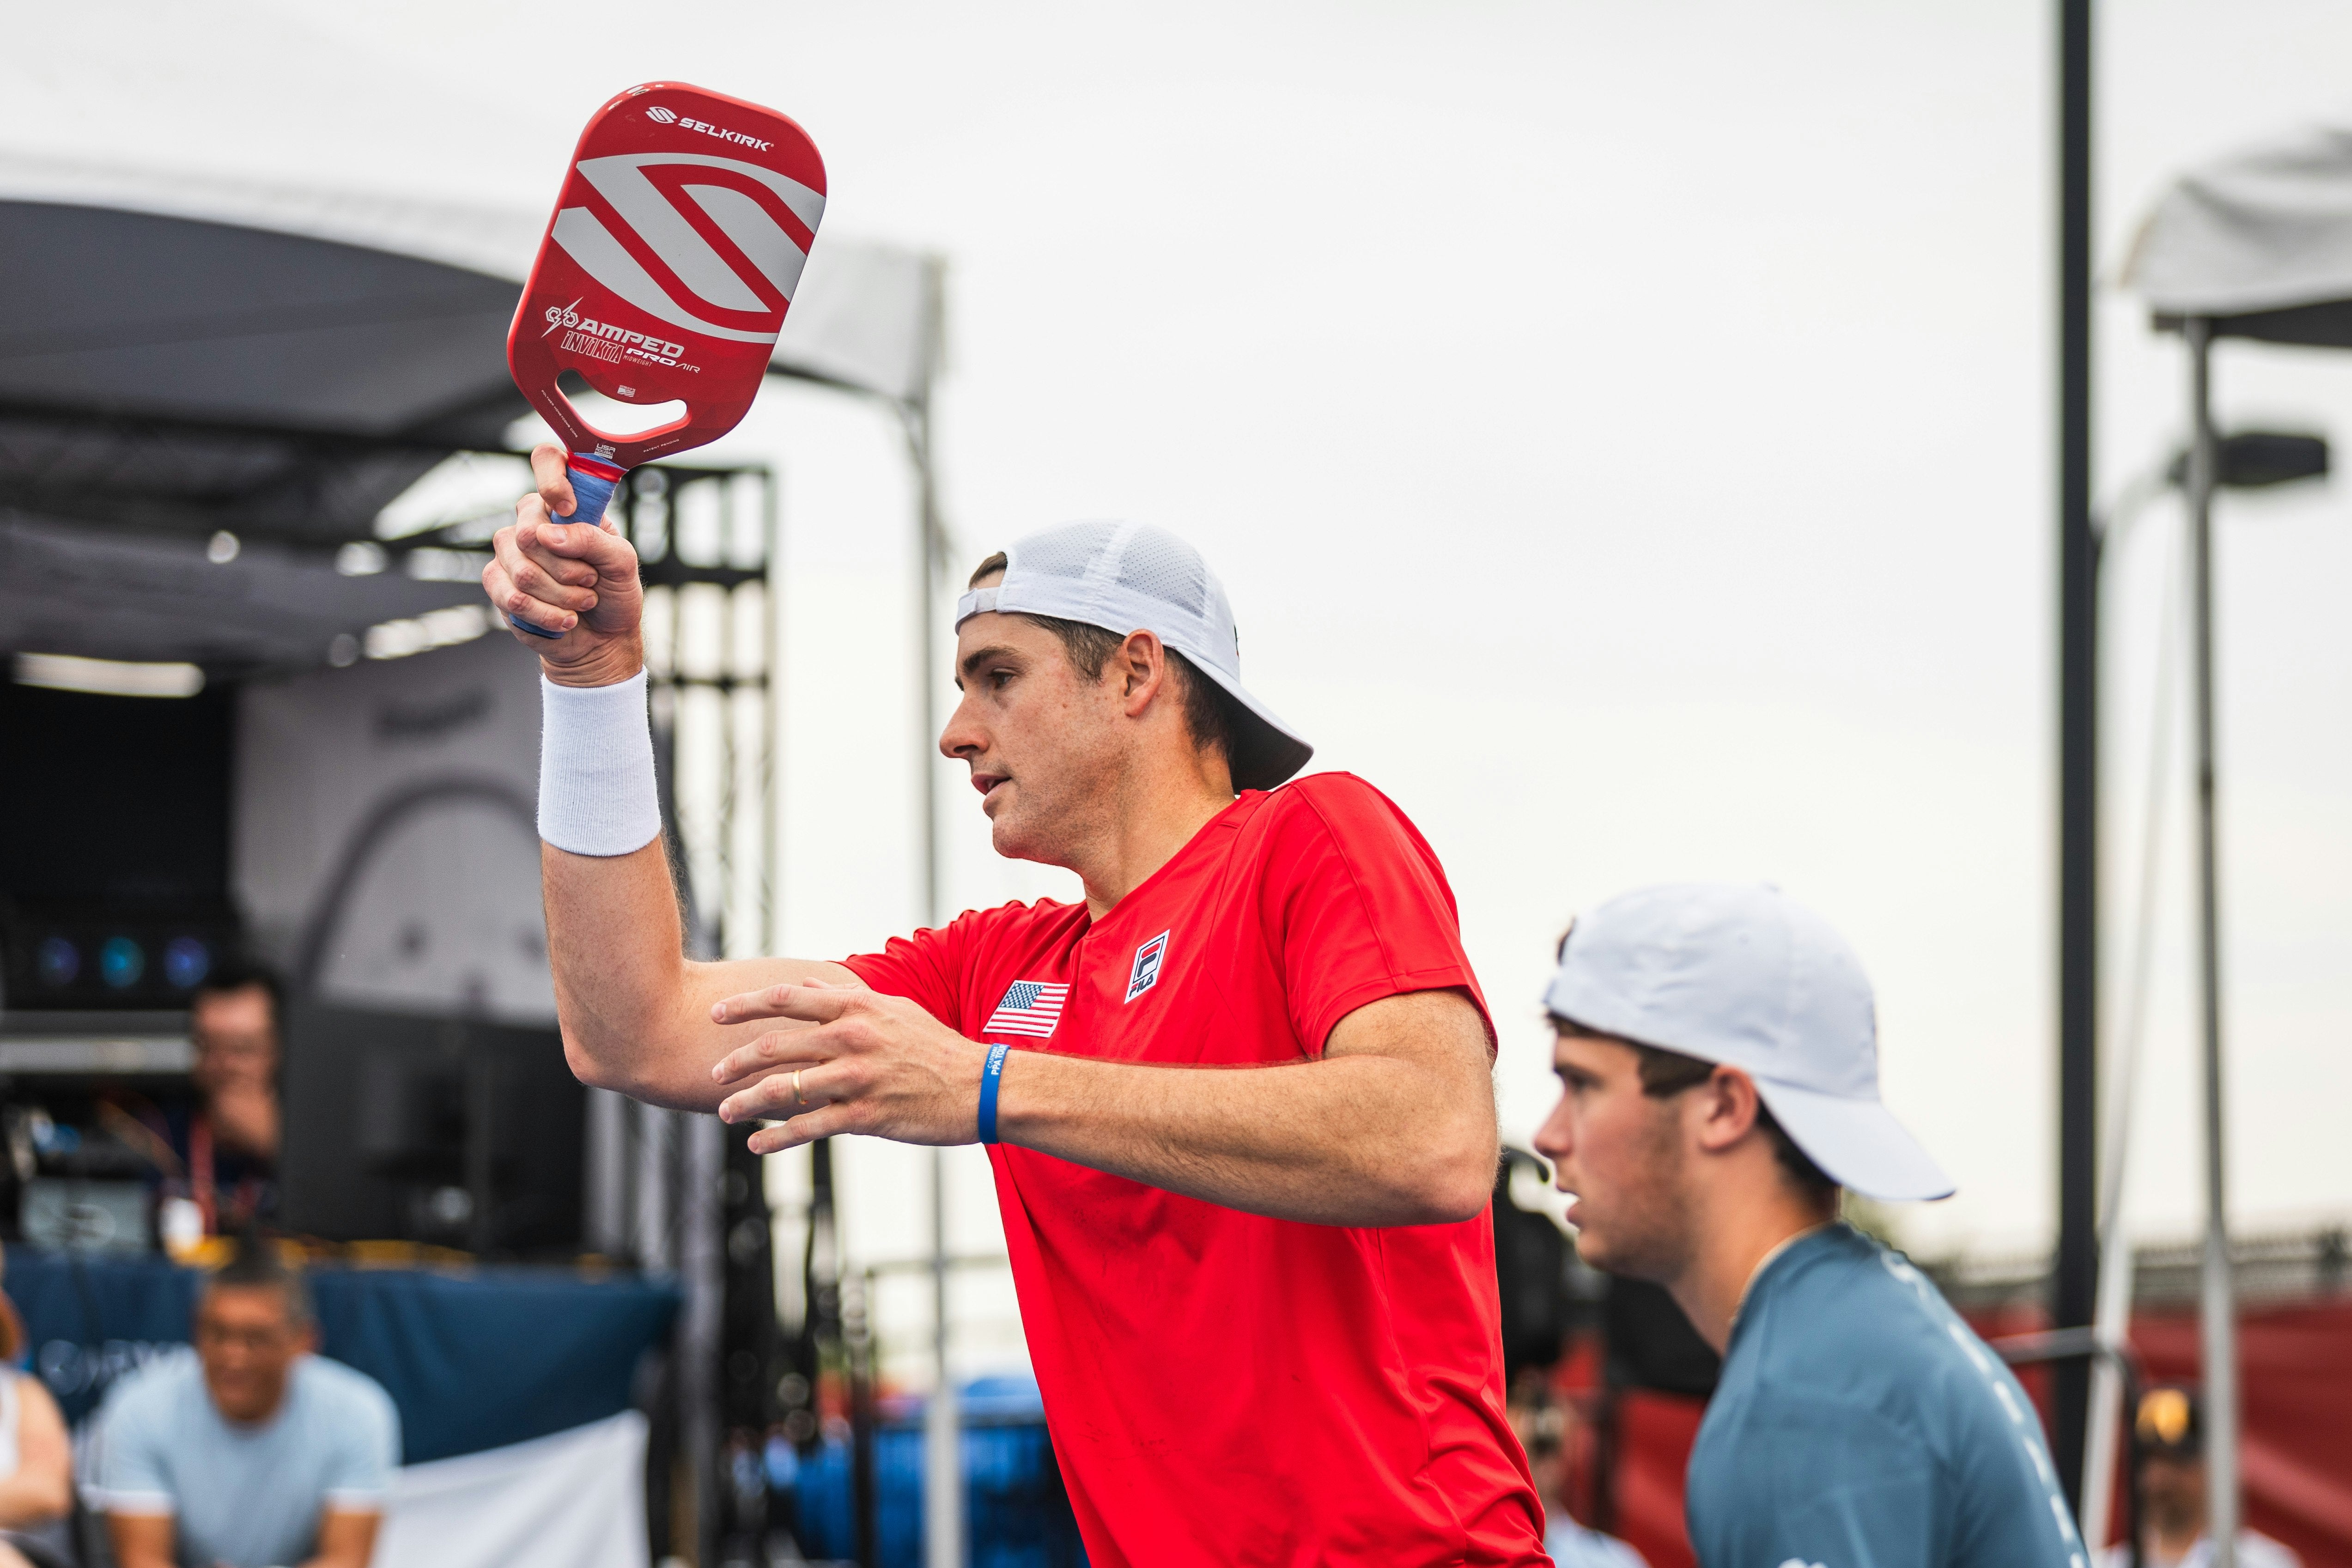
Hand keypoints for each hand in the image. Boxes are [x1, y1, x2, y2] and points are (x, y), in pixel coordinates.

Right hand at [482, 443, 644, 686]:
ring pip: (522, 570)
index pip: (547, 461)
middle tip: (591, 580)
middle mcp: (533, 522)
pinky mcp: (498, 585)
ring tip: (582, 602)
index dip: (552, 479)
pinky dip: (546, 614)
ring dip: (562, 595)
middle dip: (569, 567)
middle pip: (529, 530)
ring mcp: (510, 553)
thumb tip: (549, 534)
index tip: (570, 508)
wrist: (602, 639)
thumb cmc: (613, 592)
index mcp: (566, 504)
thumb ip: (593, 539)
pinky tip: (564, 621)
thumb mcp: (622, 562)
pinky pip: (512, 597)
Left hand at [708, 983, 988, 1153]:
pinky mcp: (865, 1115)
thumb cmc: (938, 1048)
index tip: (716, 1013)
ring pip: (785, 1089)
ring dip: (746, 1102)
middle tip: (713, 1073)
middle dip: (735, 1061)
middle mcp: (851, 1038)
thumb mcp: (896, 1010)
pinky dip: (777, 1138)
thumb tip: (810, 983)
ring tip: (724, 1112)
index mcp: (857, 1007)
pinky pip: (810, 1127)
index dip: (745, 1005)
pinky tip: (757, 1145)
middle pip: (775, 1045)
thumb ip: (850, 997)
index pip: (787, 999)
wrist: (981, 1087)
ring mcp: (856, 1078)